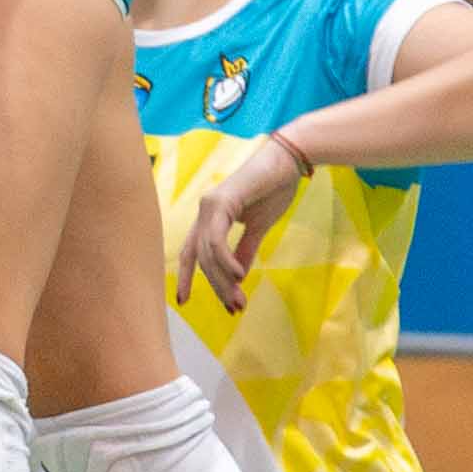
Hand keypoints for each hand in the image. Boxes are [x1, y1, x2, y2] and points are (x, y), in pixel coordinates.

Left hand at [177, 130, 310, 313]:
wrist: (288, 162)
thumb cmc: (274, 189)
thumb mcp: (258, 227)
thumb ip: (245, 250)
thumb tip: (237, 277)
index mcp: (210, 217)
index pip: (190, 253)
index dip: (185, 277)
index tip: (184, 302)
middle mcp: (204, 211)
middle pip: (200, 259)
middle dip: (216, 287)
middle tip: (234, 309)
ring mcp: (210, 205)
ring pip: (208, 253)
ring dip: (223, 280)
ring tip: (239, 300)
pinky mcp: (221, 202)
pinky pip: (217, 240)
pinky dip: (226, 261)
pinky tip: (239, 275)